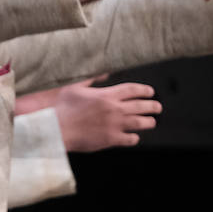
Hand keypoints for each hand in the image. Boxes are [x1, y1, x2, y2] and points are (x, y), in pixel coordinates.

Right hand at [19, 75, 160, 150]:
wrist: (55, 129)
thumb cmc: (62, 108)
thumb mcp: (74, 87)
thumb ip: (91, 79)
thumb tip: (104, 72)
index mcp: (107, 95)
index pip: (133, 90)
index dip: (145, 90)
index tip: (150, 92)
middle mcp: (114, 109)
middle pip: (142, 106)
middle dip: (153, 106)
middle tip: (157, 107)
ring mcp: (114, 125)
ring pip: (141, 123)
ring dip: (149, 122)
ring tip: (151, 122)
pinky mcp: (111, 139)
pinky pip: (130, 139)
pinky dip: (134, 138)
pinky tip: (134, 137)